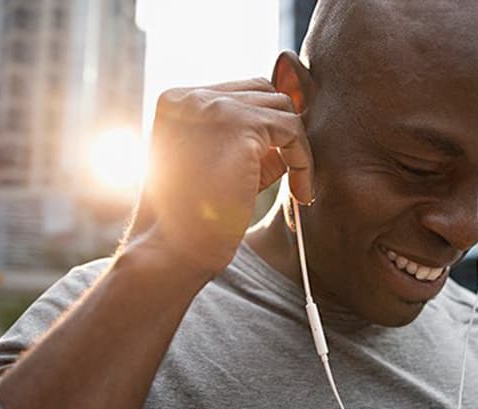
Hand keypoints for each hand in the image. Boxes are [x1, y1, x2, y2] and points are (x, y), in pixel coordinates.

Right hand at [127, 77, 312, 277]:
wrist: (172, 247)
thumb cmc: (191, 217)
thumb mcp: (216, 166)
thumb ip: (247, 142)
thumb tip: (293, 128)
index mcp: (177, 101)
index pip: (239, 93)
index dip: (266, 126)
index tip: (280, 161)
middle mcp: (191, 97)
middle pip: (263, 91)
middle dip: (283, 128)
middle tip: (295, 169)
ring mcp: (214, 106)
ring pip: (282, 107)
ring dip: (297, 146)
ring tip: (298, 185)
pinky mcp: (239, 126)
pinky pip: (293, 131)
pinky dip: (304, 161)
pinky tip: (301, 193)